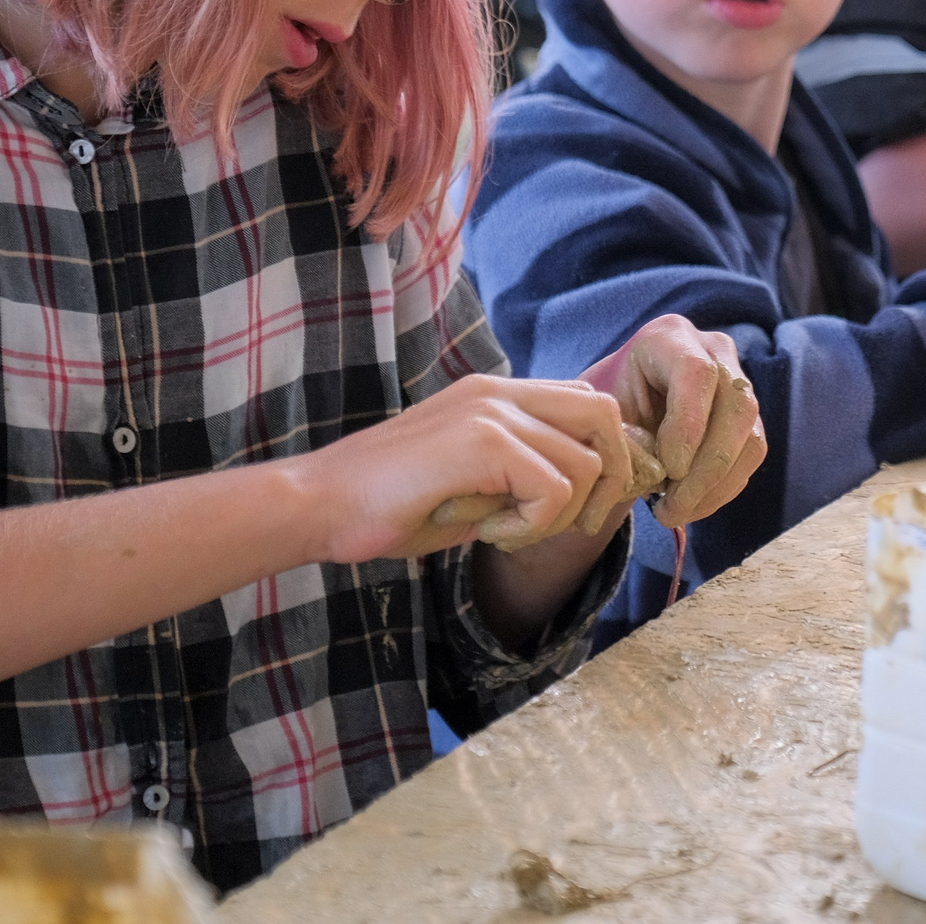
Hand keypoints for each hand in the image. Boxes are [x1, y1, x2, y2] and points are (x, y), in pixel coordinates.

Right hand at [300, 373, 632, 562]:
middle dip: (606, 478)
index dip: (603, 454)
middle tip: (567, 525)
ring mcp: (491, 411)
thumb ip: (520, 479)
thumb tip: (580, 501)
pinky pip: (554, 489)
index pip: (587, 403)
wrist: (319, 505)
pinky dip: (534, 526)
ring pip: (586, 462)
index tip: (581, 507)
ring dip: (561, 513)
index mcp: (495, 395)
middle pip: (604, 415)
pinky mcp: (483, 441)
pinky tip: (491, 534)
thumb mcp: (470, 485)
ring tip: (510, 530)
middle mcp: (499, 391)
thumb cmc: (387, 505)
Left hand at [581, 315, 766, 528]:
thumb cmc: (605, 408)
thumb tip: (654, 472)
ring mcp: (737, 381)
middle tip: (673, 507)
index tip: (669, 470)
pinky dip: (723, 489)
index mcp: (668, 337)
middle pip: (737, 405)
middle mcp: (712, 350)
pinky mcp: (748, 416)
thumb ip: (621, 432)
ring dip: (716, 485)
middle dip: (707, 467)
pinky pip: (751, 455)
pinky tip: (691, 507)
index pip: (696, 372)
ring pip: (751, 435)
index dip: (689, 424)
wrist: (619, 409)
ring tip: (676, 512)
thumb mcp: (601, 412)